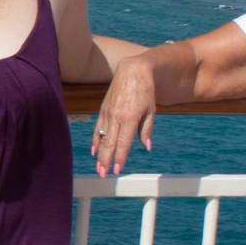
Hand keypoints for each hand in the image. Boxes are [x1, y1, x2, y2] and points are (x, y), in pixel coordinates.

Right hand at [90, 53, 159, 176]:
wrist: (133, 69)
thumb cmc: (146, 90)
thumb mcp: (151, 109)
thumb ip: (146, 129)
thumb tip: (147, 147)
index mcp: (130, 118)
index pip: (123, 143)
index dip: (119, 158)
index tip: (116, 170)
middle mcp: (116, 116)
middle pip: (109, 143)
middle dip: (106, 160)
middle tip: (103, 174)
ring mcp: (108, 112)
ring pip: (102, 137)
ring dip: (100, 154)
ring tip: (98, 167)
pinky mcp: (103, 108)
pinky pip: (98, 127)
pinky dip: (96, 140)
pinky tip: (94, 150)